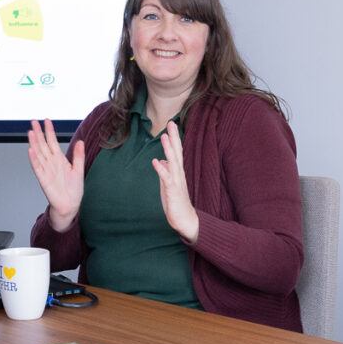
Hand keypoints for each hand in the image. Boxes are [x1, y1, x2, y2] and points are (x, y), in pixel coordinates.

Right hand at [27, 119, 83, 231]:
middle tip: (33, 121)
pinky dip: (34, 159)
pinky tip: (31, 150)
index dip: (49, 131)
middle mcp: (51, 163)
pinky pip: (37, 167)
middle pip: (43, 145)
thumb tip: (81, 142)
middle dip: (38, 133)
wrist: (70, 205)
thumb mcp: (79, 170)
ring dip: (34, 143)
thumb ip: (78, 155)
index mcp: (59, 160)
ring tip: (30, 132)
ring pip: (38, 153)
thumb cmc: (73, 190)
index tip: (46, 121)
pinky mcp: (43, 179)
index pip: (52, 142)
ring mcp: (46, 170)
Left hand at [151, 121, 198, 242]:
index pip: (176, 152)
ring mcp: (177, 182)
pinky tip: (156, 161)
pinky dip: (161, 169)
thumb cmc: (176, 203)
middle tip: (171, 122)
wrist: (186, 221)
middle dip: (174, 138)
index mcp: (177, 172)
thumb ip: (165, 172)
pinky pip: (167, 178)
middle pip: (177, 153)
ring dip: (168, 149)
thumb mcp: (168, 185)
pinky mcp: (173, 191)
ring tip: (164, 136)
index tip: (171, 124)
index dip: (173, 138)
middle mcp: (179, 174)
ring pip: (173, 162)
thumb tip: (161, 160)